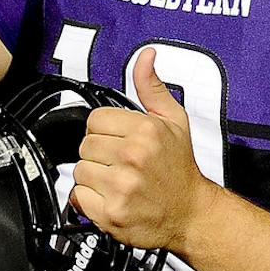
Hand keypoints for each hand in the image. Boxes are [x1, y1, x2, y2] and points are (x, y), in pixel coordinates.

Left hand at [69, 49, 212, 251]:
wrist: (191, 213)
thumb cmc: (180, 169)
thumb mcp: (174, 120)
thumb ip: (152, 87)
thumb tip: (145, 57)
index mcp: (145, 130)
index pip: (95, 120)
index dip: (106, 131)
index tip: (120, 142)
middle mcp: (133, 157)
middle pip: (85, 145)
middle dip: (100, 154)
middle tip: (120, 164)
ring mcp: (121, 186)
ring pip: (79, 171)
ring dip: (93, 178)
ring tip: (117, 181)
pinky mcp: (112, 213)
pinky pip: (78, 198)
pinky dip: (89, 201)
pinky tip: (110, 198)